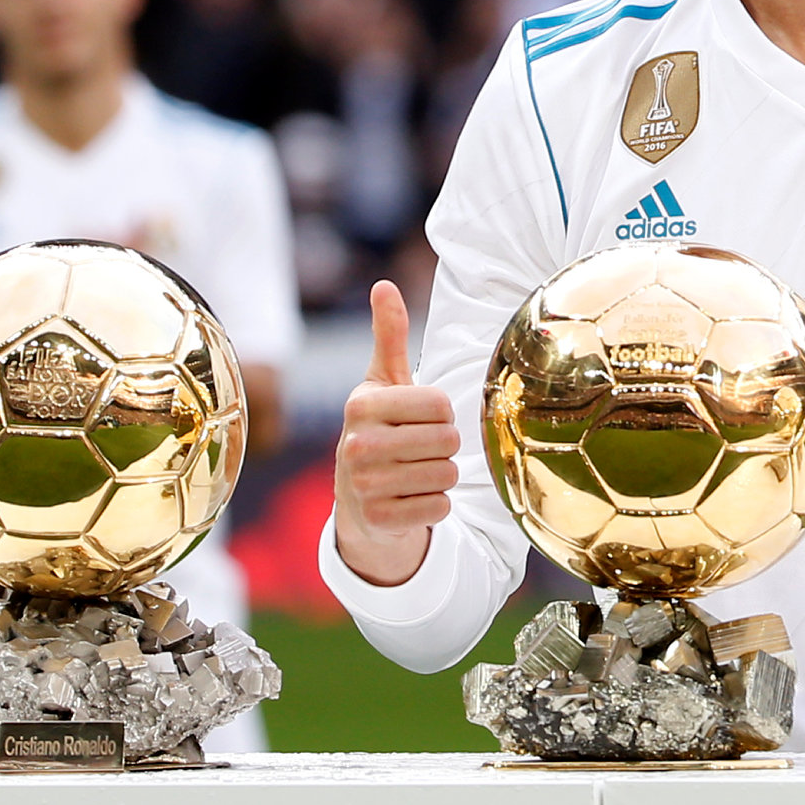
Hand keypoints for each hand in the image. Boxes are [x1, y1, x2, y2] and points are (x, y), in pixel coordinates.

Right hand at [332, 279, 456, 586]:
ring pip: (447, 474)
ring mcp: (364, 486)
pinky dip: (436, 505)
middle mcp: (356, 445)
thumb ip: (388, 335)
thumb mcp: (382, 384)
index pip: (440, 403)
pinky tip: (412, 500)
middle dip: (444, 446)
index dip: (441, 412)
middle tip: (418, 450)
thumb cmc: (380, 430)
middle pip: (448, 440)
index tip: (418, 419)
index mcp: (361, 405)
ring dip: (442, 475)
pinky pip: (440, 508)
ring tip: (415, 473)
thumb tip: (383, 284)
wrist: (357, 501)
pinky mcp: (378, 520)